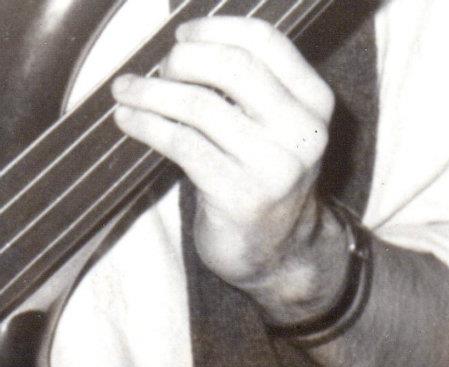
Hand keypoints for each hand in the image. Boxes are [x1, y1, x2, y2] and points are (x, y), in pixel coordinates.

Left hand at [109, 17, 344, 320]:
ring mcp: (276, 168)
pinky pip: (182, 144)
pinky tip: (128, 120)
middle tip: (161, 71)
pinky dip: (146, 125)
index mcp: (315, 103)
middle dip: (182, 60)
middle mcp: (304, 133)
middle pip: (232, 67)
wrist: (278, 249)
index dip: (213, 29)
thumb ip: (248, 81)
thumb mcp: (274, 123)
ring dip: (151, 93)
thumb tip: (182, 42)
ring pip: (200, 106)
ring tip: (126, 91)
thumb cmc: (262, 172)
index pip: (264, 41)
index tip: (182, 36)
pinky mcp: (242, 196)